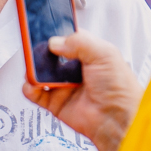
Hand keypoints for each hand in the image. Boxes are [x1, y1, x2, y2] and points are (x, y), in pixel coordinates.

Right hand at [22, 30, 141, 150]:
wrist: (118, 120)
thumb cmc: (120, 88)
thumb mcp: (104, 54)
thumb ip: (79, 41)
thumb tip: (55, 42)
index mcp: (88, 53)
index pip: (67, 38)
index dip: (55, 34)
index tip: (43, 31)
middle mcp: (75, 68)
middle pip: (50, 55)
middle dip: (40, 52)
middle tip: (35, 50)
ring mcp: (65, 85)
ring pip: (41, 73)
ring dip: (33, 70)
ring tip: (34, 69)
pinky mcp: (56, 102)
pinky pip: (36, 94)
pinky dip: (30, 88)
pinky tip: (32, 85)